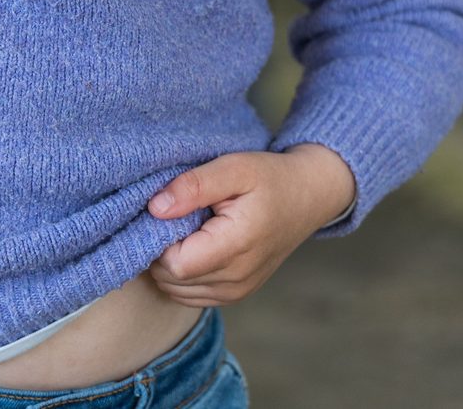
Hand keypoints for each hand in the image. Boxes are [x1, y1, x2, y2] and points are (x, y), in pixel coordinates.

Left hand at [146, 145, 355, 305]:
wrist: (306, 197)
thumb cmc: (270, 178)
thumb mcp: (234, 167)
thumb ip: (193, 186)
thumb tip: (156, 208)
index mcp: (237, 247)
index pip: (175, 265)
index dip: (157, 239)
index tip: (164, 210)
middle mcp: (237, 279)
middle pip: (172, 280)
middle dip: (159, 249)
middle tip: (170, 216)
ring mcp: (237, 292)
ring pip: (178, 292)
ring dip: (168, 264)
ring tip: (183, 228)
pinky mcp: (235, 294)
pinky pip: (191, 295)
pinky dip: (181, 275)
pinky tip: (190, 244)